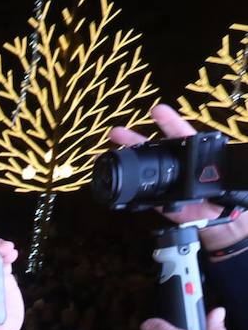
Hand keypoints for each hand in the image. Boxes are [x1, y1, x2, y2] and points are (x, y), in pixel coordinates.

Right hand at [109, 104, 247, 250]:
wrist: (216, 219)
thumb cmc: (223, 195)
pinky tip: (111, 180)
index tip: (157, 110)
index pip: (180, 133)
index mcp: (191, 153)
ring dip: (123, 160)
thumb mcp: (221, 177)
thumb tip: (223, 160)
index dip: (168, 121)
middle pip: (150, 148)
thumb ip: (216, 167)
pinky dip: (125, 188)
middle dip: (132, 139)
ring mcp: (162, 180)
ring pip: (140, 168)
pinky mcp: (155, 198)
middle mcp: (174, 164)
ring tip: (106, 154)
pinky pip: (138, 193)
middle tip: (116, 132)